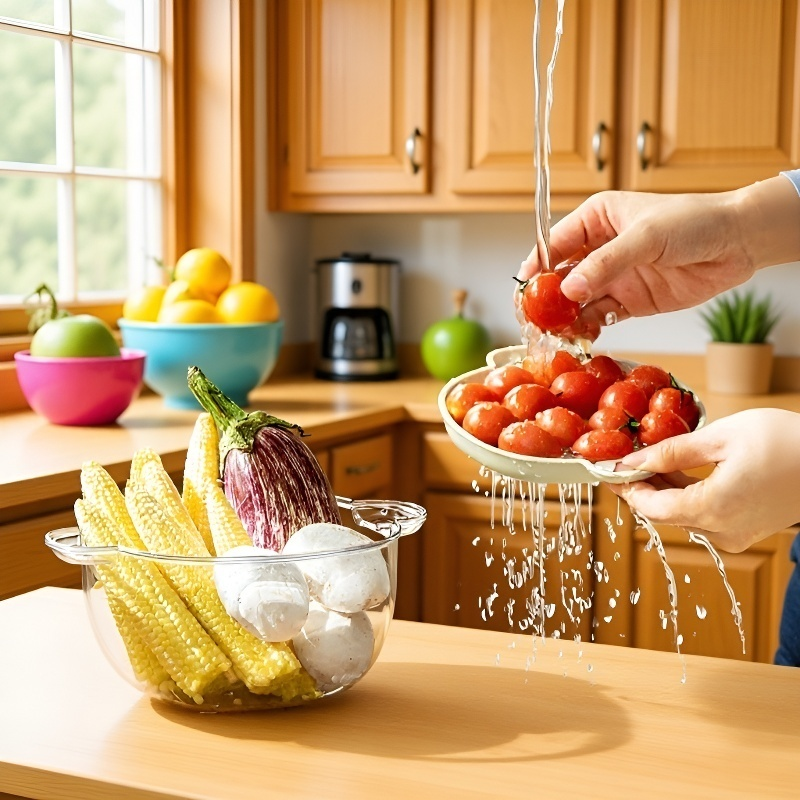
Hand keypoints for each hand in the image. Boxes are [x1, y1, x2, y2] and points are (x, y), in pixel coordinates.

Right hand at [518, 177, 799, 334]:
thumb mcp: (645, 237)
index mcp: (596, 219)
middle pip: (559, 277)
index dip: (535, 268)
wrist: (739, 242)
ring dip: (565, 318)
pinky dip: (587, 329)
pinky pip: (599, 318)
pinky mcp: (629, 302)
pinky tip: (580, 339)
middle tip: (534, 321)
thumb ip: (605, 265)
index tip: (522, 291)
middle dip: (545, 299)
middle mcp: (599, 248)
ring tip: (554, 335)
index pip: (553, 245)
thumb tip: (567, 291)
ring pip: (576, 301)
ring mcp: (613, 277)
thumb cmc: (694, 222)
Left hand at [609, 409, 799, 552]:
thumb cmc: (786, 442)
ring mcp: (734, 535)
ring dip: (662, 488)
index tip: (607, 467)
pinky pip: (702, 516)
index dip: (625, 488)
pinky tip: (677, 468)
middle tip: (623, 458)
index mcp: (712, 510)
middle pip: (663, 513)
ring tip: (650, 457)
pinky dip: (685, 494)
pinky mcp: (744, 531)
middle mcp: (720, 532)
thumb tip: (631, 461)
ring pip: (681, 515)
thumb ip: (672, 452)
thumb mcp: (721, 438)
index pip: (649, 508)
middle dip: (641, 486)